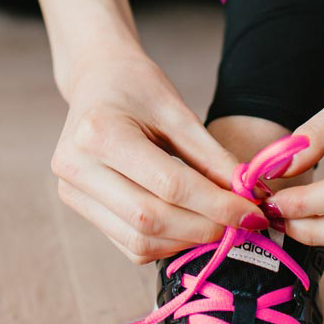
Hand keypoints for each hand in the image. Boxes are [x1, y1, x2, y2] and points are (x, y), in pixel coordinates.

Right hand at [52, 44, 268, 264]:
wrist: (95, 79)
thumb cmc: (137, 86)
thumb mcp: (178, 111)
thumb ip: (212, 157)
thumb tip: (250, 196)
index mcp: (100, 133)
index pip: (169, 185)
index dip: (216, 204)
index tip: (252, 211)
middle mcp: (76, 167)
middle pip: (151, 219)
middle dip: (204, 227)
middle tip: (242, 224)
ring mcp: (70, 191)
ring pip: (139, 240)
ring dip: (187, 241)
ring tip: (221, 227)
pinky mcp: (77, 206)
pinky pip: (129, 244)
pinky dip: (167, 244)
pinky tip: (191, 227)